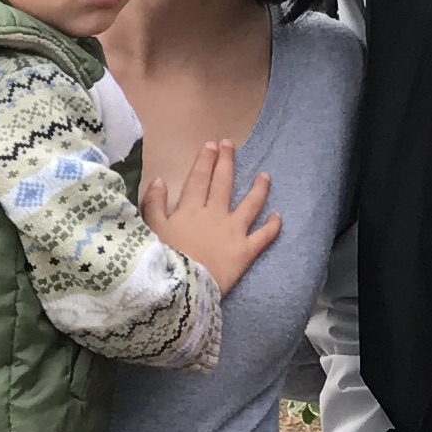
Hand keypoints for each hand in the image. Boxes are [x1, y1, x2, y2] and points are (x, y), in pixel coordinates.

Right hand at [147, 138, 281, 292]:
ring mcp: (233, 231)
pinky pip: (263, 236)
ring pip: (250, 205)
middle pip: (223, 184)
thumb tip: (159, 180)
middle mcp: (215, 214)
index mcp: (190, 209)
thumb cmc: (165, 259)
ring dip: (258, 189)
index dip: (205, 160)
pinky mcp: (246, 251)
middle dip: (226, 162)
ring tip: (265, 175)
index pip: (198, 179)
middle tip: (230, 145)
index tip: (211, 145)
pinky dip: (273, 226)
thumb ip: (154, 204)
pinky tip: (279, 216)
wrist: (183, 287)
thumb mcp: (152, 230)